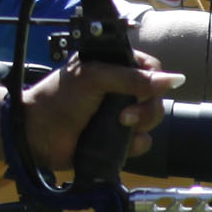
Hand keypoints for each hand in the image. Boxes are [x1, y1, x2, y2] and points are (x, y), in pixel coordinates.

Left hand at [15, 48, 176, 170]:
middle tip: (124, 115)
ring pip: (152, 120)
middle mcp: (120, 89)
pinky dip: (135, 145)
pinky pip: (142, 143)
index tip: (147, 89)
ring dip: (141, 125)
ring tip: (119, 125)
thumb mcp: (94, 79)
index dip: (154, 79)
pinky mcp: (117, 140)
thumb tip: (175, 79)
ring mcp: (120, 115)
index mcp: (114, 67)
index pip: (150, 67)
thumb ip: (133, 78)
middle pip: (156, 96)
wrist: (36, 135)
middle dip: (146, 108)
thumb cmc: (60, 99)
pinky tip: (119, 144)